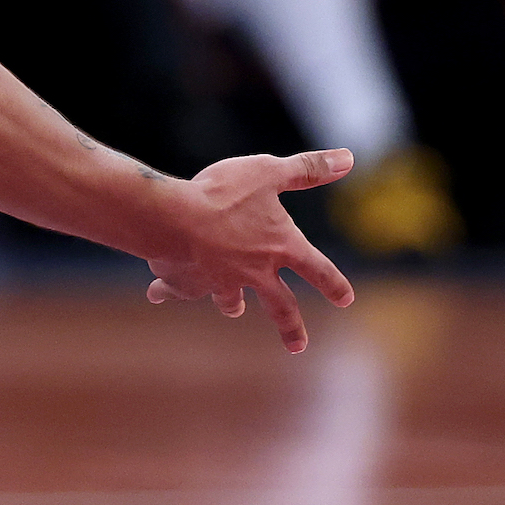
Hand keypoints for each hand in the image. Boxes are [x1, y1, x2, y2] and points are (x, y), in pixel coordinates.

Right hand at [144, 149, 357, 352]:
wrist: (174, 218)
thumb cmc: (224, 194)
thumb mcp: (269, 172)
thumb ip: (307, 168)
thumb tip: (347, 159)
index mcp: (280, 247)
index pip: (317, 269)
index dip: (333, 283)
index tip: (345, 299)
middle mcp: (254, 272)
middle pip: (280, 306)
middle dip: (290, 327)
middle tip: (297, 345)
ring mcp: (221, 281)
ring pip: (230, 300)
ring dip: (232, 305)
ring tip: (234, 310)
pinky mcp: (189, 283)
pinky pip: (179, 289)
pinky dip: (169, 291)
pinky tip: (157, 292)